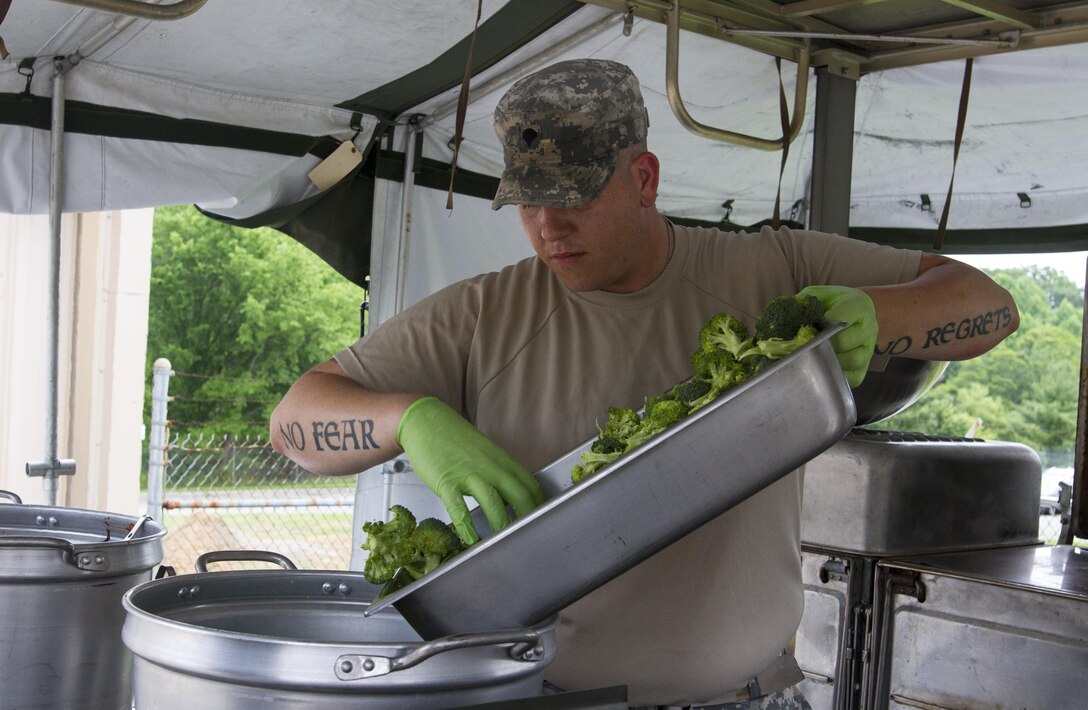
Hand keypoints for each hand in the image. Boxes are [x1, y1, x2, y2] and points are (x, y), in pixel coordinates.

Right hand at [397, 396, 543, 544]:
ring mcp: (469, 474)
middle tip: (530, 536)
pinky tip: (471, 540)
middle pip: (518, 494)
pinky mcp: (447, 482)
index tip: (542, 520)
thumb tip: (512, 495)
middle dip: (527, 517)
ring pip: (493, 501)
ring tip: (505, 543)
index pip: (530, 484)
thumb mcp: (486, 452)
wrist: (427, 423)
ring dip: (501, 524)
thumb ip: (500, 472)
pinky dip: (466, 526)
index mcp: (502, 460)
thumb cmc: (456, 440)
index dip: (538, 504)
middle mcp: (490, 467)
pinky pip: (459, 508)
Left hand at [798, 285, 876, 387]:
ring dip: (828, 361)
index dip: (822, 326)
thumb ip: (801, 305)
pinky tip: (822, 369)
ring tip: (812, 357)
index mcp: (857, 305)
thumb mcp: (815, 295)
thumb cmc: (830, 303)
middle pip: (844, 342)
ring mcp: (868, 348)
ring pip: (852, 360)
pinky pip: (853, 378)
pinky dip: (836, 376)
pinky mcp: (864, 367)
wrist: (852, 309)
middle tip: (803, 346)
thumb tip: (777, 320)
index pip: (842, 318)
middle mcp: (868, 327)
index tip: (807, 329)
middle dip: (821, 345)